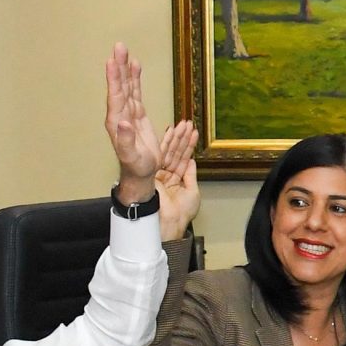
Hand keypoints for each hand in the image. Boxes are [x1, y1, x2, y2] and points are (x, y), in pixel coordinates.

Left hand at [104, 44, 162, 201]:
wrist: (141, 172)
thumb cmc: (136, 166)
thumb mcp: (131, 155)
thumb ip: (126, 139)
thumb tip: (123, 122)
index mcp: (116, 122)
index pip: (115, 96)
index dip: (115, 79)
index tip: (112, 62)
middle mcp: (120, 114)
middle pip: (119, 86)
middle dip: (119, 67)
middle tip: (119, 47)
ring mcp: (128, 113)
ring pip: (126, 86)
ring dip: (125, 69)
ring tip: (124, 51)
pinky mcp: (137, 115)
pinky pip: (135, 92)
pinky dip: (134, 79)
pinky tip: (135, 66)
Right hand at [153, 120, 199, 241]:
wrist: (170, 222)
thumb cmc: (181, 213)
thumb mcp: (192, 191)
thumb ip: (190, 175)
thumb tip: (191, 161)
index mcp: (177, 180)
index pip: (183, 159)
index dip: (188, 147)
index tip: (193, 133)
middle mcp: (167, 175)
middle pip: (176, 153)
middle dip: (183, 138)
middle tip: (188, 124)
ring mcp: (160, 173)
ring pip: (170, 151)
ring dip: (177, 137)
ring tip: (184, 124)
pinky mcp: (153, 173)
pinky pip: (161, 155)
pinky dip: (167, 143)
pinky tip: (171, 131)